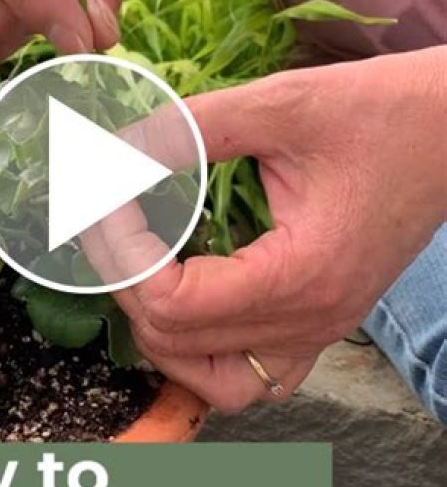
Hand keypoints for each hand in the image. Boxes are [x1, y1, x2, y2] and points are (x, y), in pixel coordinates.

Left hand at [99, 48, 446, 412]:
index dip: (120, 253)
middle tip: (107, 219)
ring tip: (142, 269)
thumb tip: (109, 149)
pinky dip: (204, 349)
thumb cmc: (383, 111)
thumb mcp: (281, 106)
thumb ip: (189, 129)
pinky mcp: (321, 322)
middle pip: (177, 344)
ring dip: (161, 333)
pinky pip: (252, 373)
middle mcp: (310, 323)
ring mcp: (319, 332)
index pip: (172, 302)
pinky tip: (189, 296)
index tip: (103, 195)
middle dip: (123, 281)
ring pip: (213, 381)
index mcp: (301, 276)